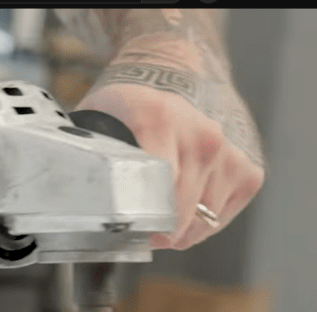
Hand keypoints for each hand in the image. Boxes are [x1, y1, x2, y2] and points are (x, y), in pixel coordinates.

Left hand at [73, 10, 265, 250]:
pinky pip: (219, 219)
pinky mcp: (248, 171)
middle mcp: (202, 137)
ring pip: (200, 224)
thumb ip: (86, 155)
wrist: (172, 74)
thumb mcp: (98, 120)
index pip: (154, 192)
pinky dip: (200, 223)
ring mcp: (229, 155)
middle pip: (178, 215)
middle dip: (156, 231)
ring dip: (177, 230)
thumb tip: (68, 198)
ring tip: (161, 212)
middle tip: (139, 226)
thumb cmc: (130, 107)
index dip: (139, 222)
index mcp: (160, 121)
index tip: (128, 231)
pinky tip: (185, 204)